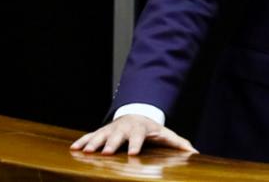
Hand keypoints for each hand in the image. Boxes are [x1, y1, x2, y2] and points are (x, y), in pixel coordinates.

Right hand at [69, 114, 197, 155]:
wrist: (138, 114)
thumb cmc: (152, 129)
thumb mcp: (166, 134)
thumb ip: (178, 143)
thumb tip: (194, 152)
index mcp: (140, 130)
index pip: (138, 137)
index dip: (136, 144)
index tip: (132, 153)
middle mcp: (124, 128)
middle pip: (117, 136)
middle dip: (111, 144)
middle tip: (106, 153)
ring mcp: (112, 129)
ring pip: (101, 135)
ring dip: (93, 143)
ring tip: (85, 152)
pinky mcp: (103, 131)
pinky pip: (91, 136)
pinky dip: (83, 141)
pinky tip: (74, 149)